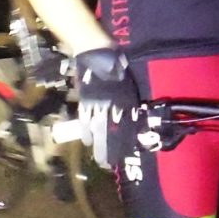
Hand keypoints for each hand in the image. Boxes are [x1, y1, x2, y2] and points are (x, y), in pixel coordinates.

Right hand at [69, 45, 136, 166]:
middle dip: (112, 152)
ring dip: (99, 147)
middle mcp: (113, 107)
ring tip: (100, 160)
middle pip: (113, 136)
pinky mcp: (85, 102)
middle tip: (110, 165)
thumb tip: (133, 120)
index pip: (128, 129)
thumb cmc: (116, 66)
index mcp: (126, 102)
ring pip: (99, 132)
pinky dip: (86, 133)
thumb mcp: (128, 85)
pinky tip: (87, 142)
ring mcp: (98, 105)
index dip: (127, 145)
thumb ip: (129, 103)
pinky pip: (85, 122)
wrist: (97, 52)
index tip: (128, 157)